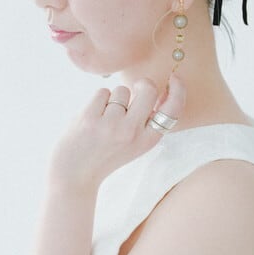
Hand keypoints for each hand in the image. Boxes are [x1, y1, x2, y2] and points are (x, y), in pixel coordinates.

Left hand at [49, 72, 186, 190]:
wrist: (75, 175)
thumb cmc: (105, 155)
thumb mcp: (134, 145)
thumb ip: (146, 122)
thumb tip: (155, 90)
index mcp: (147, 140)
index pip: (173, 110)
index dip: (178, 90)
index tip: (174, 79)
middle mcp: (132, 132)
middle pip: (148, 88)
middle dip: (142, 84)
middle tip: (134, 91)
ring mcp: (111, 124)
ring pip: (121, 90)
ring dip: (113, 99)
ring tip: (104, 119)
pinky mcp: (90, 117)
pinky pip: (102, 92)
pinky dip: (97, 101)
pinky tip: (92, 119)